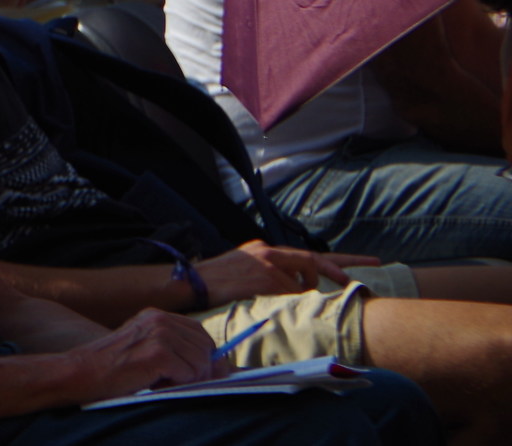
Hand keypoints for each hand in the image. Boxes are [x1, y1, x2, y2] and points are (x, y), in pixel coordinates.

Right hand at [65, 310, 219, 399]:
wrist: (82, 372)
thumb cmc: (112, 367)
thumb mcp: (143, 347)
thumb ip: (173, 348)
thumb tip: (217, 363)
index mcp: (155, 316)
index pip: (199, 332)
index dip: (206, 355)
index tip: (203, 372)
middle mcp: (159, 320)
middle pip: (205, 347)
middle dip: (201, 370)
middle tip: (179, 382)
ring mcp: (159, 335)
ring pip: (201, 362)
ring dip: (187, 379)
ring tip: (161, 382)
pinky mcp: (158, 353)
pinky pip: (189, 373)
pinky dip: (178, 384)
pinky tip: (156, 383)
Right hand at [196, 240, 381, 304]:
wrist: (191, 283)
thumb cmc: (215, 281)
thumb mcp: (244, 270)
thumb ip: (270, 274)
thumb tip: (294, 289)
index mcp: (265, 250)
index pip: (306, 254)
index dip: (336, 261)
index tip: (365, 263)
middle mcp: (268, 252)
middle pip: (312, 259)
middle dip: (339, 268)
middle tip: (360, 278)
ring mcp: (266, 264)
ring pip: (299, 283)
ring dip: (301, 295)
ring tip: (291, 304)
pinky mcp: (262, 277)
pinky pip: (286, 294)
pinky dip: (287, 302)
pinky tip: (275, 306)